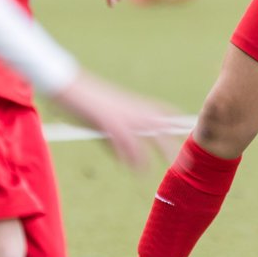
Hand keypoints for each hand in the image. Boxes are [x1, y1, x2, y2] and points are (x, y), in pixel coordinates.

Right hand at [54, 71, 179, 169]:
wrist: (68, 86)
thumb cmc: (84, 101)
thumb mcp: (104, 119)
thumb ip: (117, 139)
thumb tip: (125, 160)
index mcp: (133, 105)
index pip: (163, 110)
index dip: (176, 122)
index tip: (187, 133)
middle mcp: (133, 109)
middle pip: (163, 126)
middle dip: (175, 144)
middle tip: (189, 163)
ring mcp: (124, 116)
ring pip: (151, 135)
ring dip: (163, 151)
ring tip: (172, 168)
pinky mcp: (111, 122)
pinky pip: (129, 143)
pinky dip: (134, 158)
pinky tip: (139, 170)